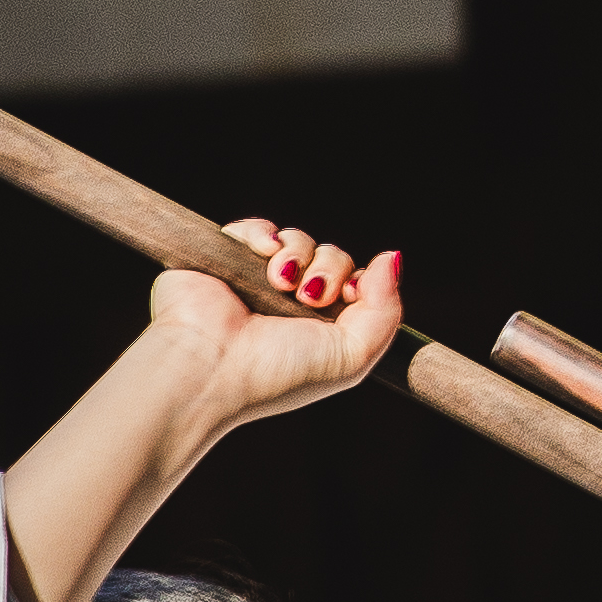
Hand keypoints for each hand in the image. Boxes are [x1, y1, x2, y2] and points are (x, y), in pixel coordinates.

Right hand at [9, 225, 402, 601]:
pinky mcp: (221, 259)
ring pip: (298, 240)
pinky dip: (265, 233)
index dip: (359, 283)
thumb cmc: (277, 373)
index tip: (351, 296)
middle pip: (332, 257)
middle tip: (310, 296)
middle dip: (331, 269)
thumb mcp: (351, 357)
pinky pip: (257, 228)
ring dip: (299, 255)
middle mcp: (286, 303)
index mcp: (316, 326)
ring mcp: (253, 279)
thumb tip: (391, 257)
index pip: (354, 284)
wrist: (210, 369)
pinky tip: (264, 254)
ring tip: (281, 282)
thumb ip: (385, 310)